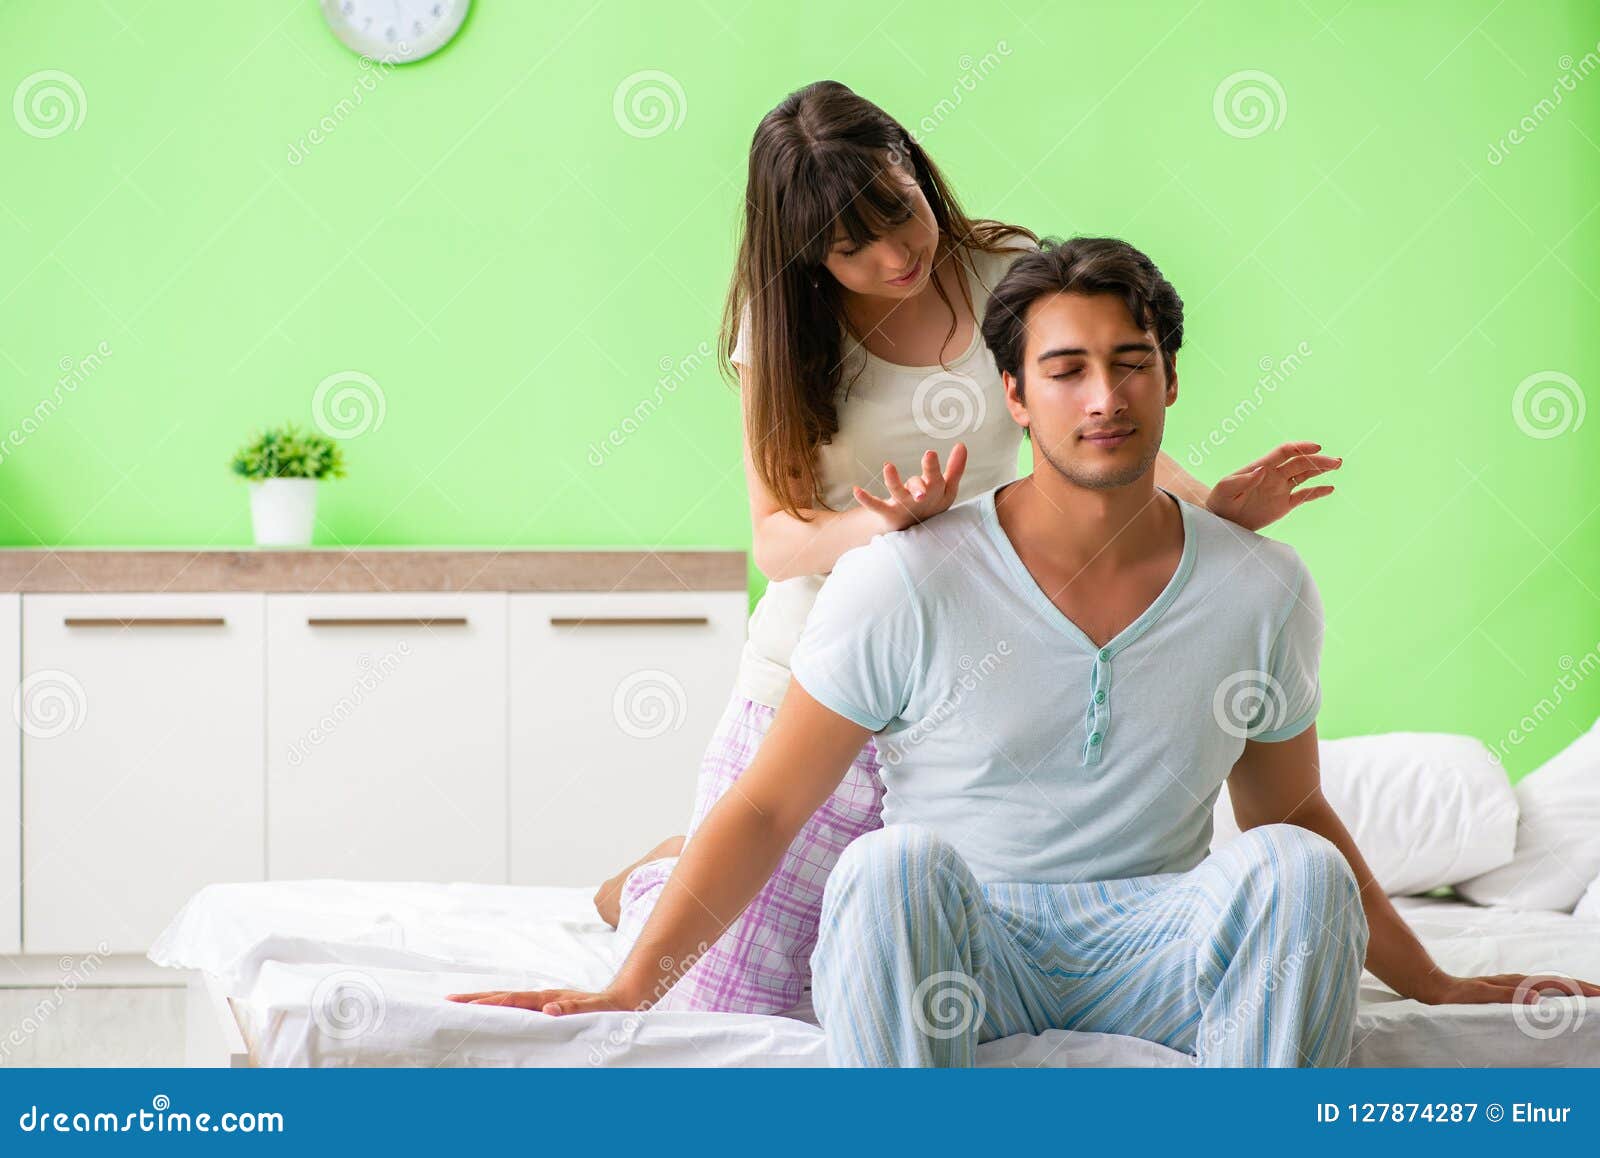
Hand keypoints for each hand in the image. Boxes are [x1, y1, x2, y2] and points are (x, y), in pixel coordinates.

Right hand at [445, 986, 634, 1015]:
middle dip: (477, 999)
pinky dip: (503, 1009)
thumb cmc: (608, 1008)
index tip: (462, 1003)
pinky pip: (521, 1008)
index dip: (486, 1002)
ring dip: (487, 1003)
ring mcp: (546, 1001)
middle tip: (449, 1002)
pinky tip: (494, 1016)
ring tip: (463, 1006)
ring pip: (510, 1001)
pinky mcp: (551, 1007)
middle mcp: (543, 998)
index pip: (511, 1000)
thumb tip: (548, 1010)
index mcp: (548, 998)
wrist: (626, 999)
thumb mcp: (593, 1010)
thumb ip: (573, 1010)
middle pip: (504, 996)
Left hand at [852, 444, 967, 532]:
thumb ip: (955, 468)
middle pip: (920, 489)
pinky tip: (856, 490)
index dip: (932, 467)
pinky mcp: (888, 513)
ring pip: (898, 493)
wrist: (916, 530)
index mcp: (936, 492)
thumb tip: (962, 445)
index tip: (929, 454)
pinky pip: (876, 506)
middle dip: (919, 485)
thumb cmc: (933, 504)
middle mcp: (920, 500)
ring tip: (888, 466)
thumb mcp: (947, 488)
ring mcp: (903, 507)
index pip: (936, 479)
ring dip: (893, 481)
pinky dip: (866, 499)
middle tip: (919, 488)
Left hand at [1206, 441, 1340, 531]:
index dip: (1301, 447)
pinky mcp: (1283, 504)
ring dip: (1320, 470)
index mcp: (1261, 467)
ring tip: (1337, 465)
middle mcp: (1274, 475)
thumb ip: (1243, 480)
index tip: (1317, 447)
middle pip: (1300, 463)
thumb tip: (1262, 469)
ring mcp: (1280, 489)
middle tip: (1336, 461)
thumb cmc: (1219, 502)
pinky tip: (1330, 488)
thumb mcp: (1225, 490)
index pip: (1285, 452)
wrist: (1221, 520)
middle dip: (1318, 460)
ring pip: (1304, 475)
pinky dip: (1317, 492)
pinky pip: (1303, 496)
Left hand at [1406, 969, 1599, 1005]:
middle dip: (1582, 987)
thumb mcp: (1479, 997)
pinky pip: (1536, 991)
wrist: (1429, 988)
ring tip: (1589, 997)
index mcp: (1515, 984)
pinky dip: (1553, 994)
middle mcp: (1516, 982)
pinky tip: (1555, 1001)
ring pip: (1548, 986)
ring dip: (1570, 990)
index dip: (1579, 989)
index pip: (1555, 984)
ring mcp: (1510, 985)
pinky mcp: (1503, 991)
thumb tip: (1536, 998)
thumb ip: (1505, 997)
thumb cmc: (1453, 996)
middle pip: (1557, 982)